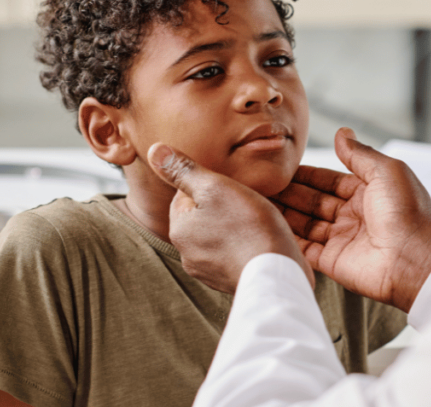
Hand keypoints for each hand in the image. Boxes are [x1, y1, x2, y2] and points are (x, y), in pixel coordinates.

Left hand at [147, 143, 314, 293]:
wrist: (276, 273)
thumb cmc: (249, 228)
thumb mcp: (216, 187)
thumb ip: (184, 170)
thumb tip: (154, 151)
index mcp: (179, 230)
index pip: (185, 195)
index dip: (211, 185)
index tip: (232, 186)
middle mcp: (188, 254)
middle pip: (202, 217)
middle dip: (221, 207)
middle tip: (247, 202)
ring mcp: (209, 271)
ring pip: (218, 237)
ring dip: (233, 228)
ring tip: (256, 222)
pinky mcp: (229, 281)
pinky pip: (232, 255)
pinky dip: (243, 246)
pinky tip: (259, 241)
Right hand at [273, 128, 430, 311]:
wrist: (414, 260)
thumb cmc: (407, 213)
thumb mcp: (386, 171)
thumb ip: (360, 154)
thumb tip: (342, 133)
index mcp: (368, 193)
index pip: (329, 180)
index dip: (305, 174)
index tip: (281, 168)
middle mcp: (354, 216)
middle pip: (313, 201)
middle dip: (289, 192)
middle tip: (261, 183)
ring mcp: (343, 239)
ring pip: (305, 223)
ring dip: (284, 213)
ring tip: (258, 201)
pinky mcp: (333, 262)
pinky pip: (305, 248)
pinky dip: (287, 238)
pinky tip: (268, 226)